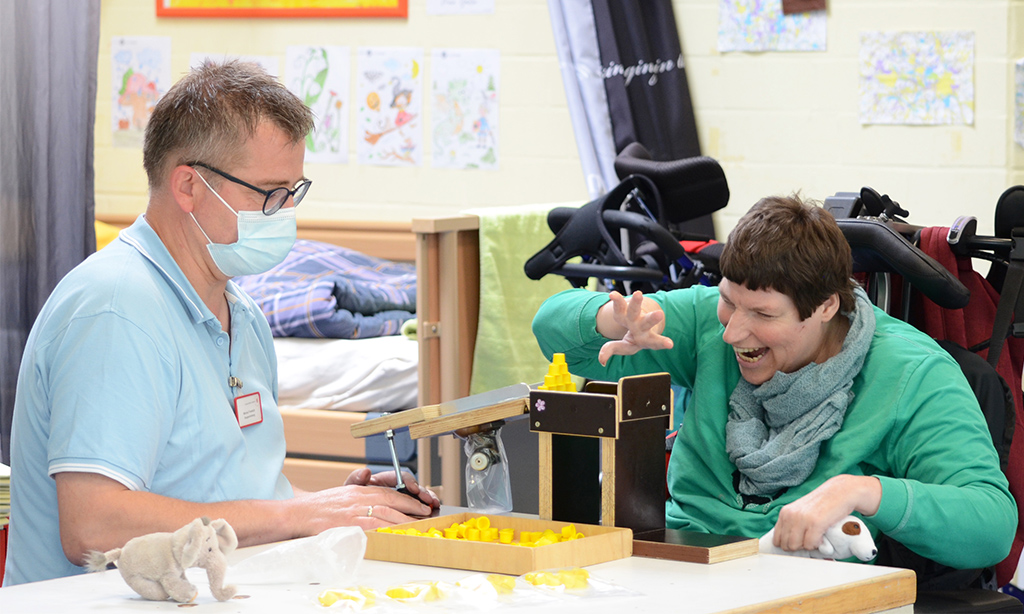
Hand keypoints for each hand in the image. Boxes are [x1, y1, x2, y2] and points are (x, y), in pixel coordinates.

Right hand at [290, 479, 434, 533]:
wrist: (297, 514)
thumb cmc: (319, 507)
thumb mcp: (342, 493)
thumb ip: (359, 489)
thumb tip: (369, 474)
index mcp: (359, 491)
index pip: (389, 493)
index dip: (408, 499)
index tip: (420, 506)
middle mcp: (359, 499)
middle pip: (392, 504)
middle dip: (412, 510)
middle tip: (426, 517)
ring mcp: (354, 513)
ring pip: (386, 516)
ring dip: (404, 522)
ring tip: (418, 527)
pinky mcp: (348, 526)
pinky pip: (372, 529)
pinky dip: (387, 532)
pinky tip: (397, 536)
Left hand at [344, 467, 439, 509]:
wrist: (348, 513)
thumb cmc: (351, 499)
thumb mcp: (351, 488)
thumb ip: (357, 478)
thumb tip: (365, 472)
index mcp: (384, 480)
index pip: (400, 477)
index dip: (408, 481)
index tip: (412, 487)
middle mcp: (394, 488)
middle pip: (413, 486)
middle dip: (422, 491)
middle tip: (428, 498)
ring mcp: (400, 498)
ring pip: (418, 496)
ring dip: (427, 498)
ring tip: (434, 504)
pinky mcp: (403, 509)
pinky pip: (417, 506)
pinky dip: (426, 506)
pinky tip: (432, 509)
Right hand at [597, 291, 673, 365]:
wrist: (638, 321)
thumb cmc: (634, 337)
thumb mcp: (625, 347)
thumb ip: (612, 351)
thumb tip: (601, 361)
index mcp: (644, 339)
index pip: (653, 342)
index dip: (662, 342)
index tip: (670, 344)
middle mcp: (641, 326)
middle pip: (646, 322)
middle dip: (651, 319)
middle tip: (659, 314)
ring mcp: (635, 316)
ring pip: (634, 310)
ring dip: (635, 303)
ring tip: (637, 294)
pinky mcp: (627, 308)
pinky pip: (620, 304)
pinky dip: (616, 300)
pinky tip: (612, 295)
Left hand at [770, 475, 880, 551]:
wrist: (841, 492)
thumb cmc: (823, 503)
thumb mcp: (801, 510)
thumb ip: (792, 523)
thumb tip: (786, 543)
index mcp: (785, 512)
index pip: (777, 539)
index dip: (788, 544)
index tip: (799, 542)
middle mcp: (790, 515)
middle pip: (786, 545)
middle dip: (798, 546)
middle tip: (809, 539)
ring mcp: (802, 519)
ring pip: (796, 546)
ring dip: (807, 546)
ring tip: (816, 537)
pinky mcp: (815, 523)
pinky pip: (810, 545)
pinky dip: (817, 545)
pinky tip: (822, 536)